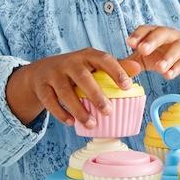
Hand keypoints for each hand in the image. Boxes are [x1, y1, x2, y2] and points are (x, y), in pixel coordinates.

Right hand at [6, 48, 141, 127]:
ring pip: (65, 92)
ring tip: (92, 123)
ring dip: (78, 109)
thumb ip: (116, 66)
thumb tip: (138, 68)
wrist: (41, 71)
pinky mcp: (41, 87)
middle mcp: (69, 62)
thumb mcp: (94, 65)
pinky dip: (60, 113)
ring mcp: (53, 74)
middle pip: (82, 77)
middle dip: (95, 95)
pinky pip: (50, 101)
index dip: (116, 71)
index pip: (103, 59)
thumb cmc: (77, 70)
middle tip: (109, 111)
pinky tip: (71, 122)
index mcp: (87, 55)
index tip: (127, 86)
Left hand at [125, 25, 179, 81]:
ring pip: (177, 47)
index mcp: (155, 32)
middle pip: (162, 33)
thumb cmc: (166, 52)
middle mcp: (170, 35)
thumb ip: (131, 61)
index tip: (129, 43)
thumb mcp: (148, 56)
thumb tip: (111, 69)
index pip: (146, 29)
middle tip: (142, 50)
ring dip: (168, 57)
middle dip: (152, 41)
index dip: (138, 35)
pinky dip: (178, 68)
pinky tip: (169, 75)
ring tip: (159, 68)